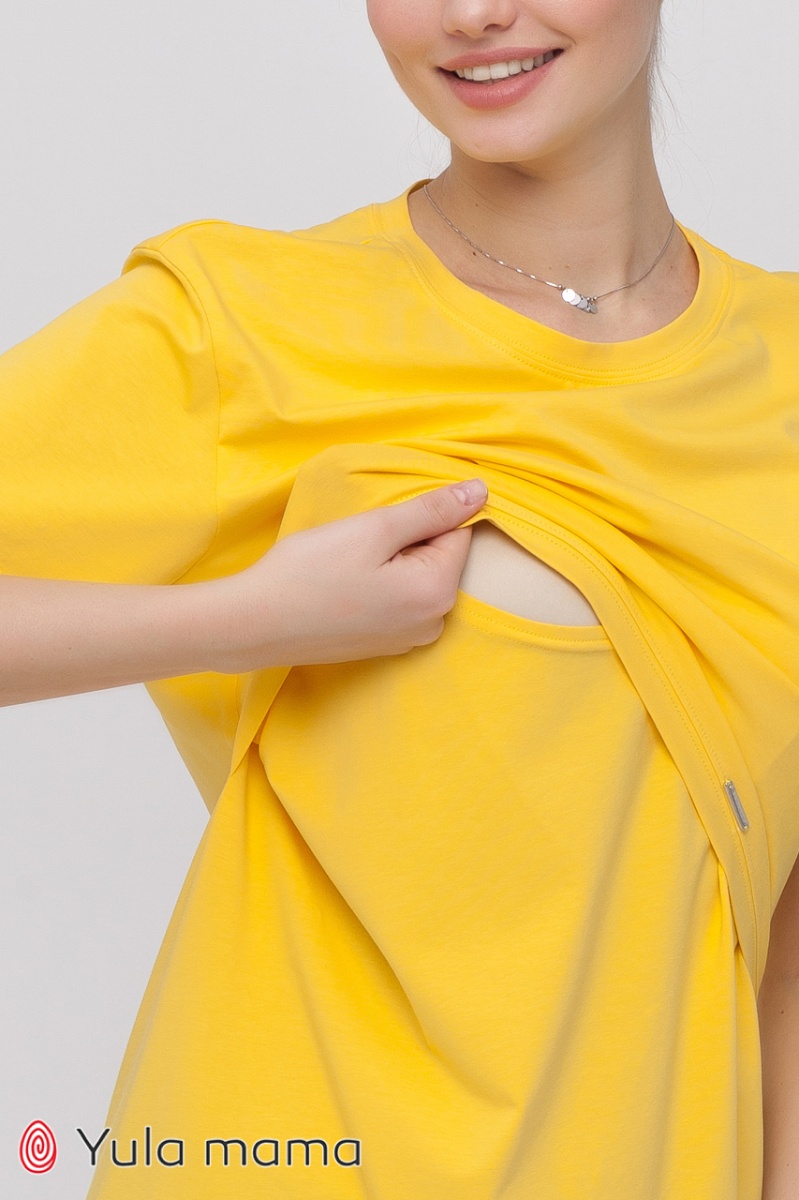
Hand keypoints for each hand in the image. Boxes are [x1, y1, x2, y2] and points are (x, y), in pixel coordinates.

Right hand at [215, 478, 488, 670]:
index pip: (457, 532)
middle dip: (407, 541)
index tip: (378, 525)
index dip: (418, 517)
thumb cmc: (311, 572)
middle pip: (439, 558)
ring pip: (417, 578)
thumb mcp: (374, 529)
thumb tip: (481, 491)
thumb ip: (432, 509)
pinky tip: (345, 585)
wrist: (254, 624)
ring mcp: (409, 640)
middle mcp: (434, 624)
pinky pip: (398, 601)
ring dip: (392, 563)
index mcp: (438, 593)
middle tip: (359, 545)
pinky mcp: (384, 646)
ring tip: (349, 565)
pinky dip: (380, 586)